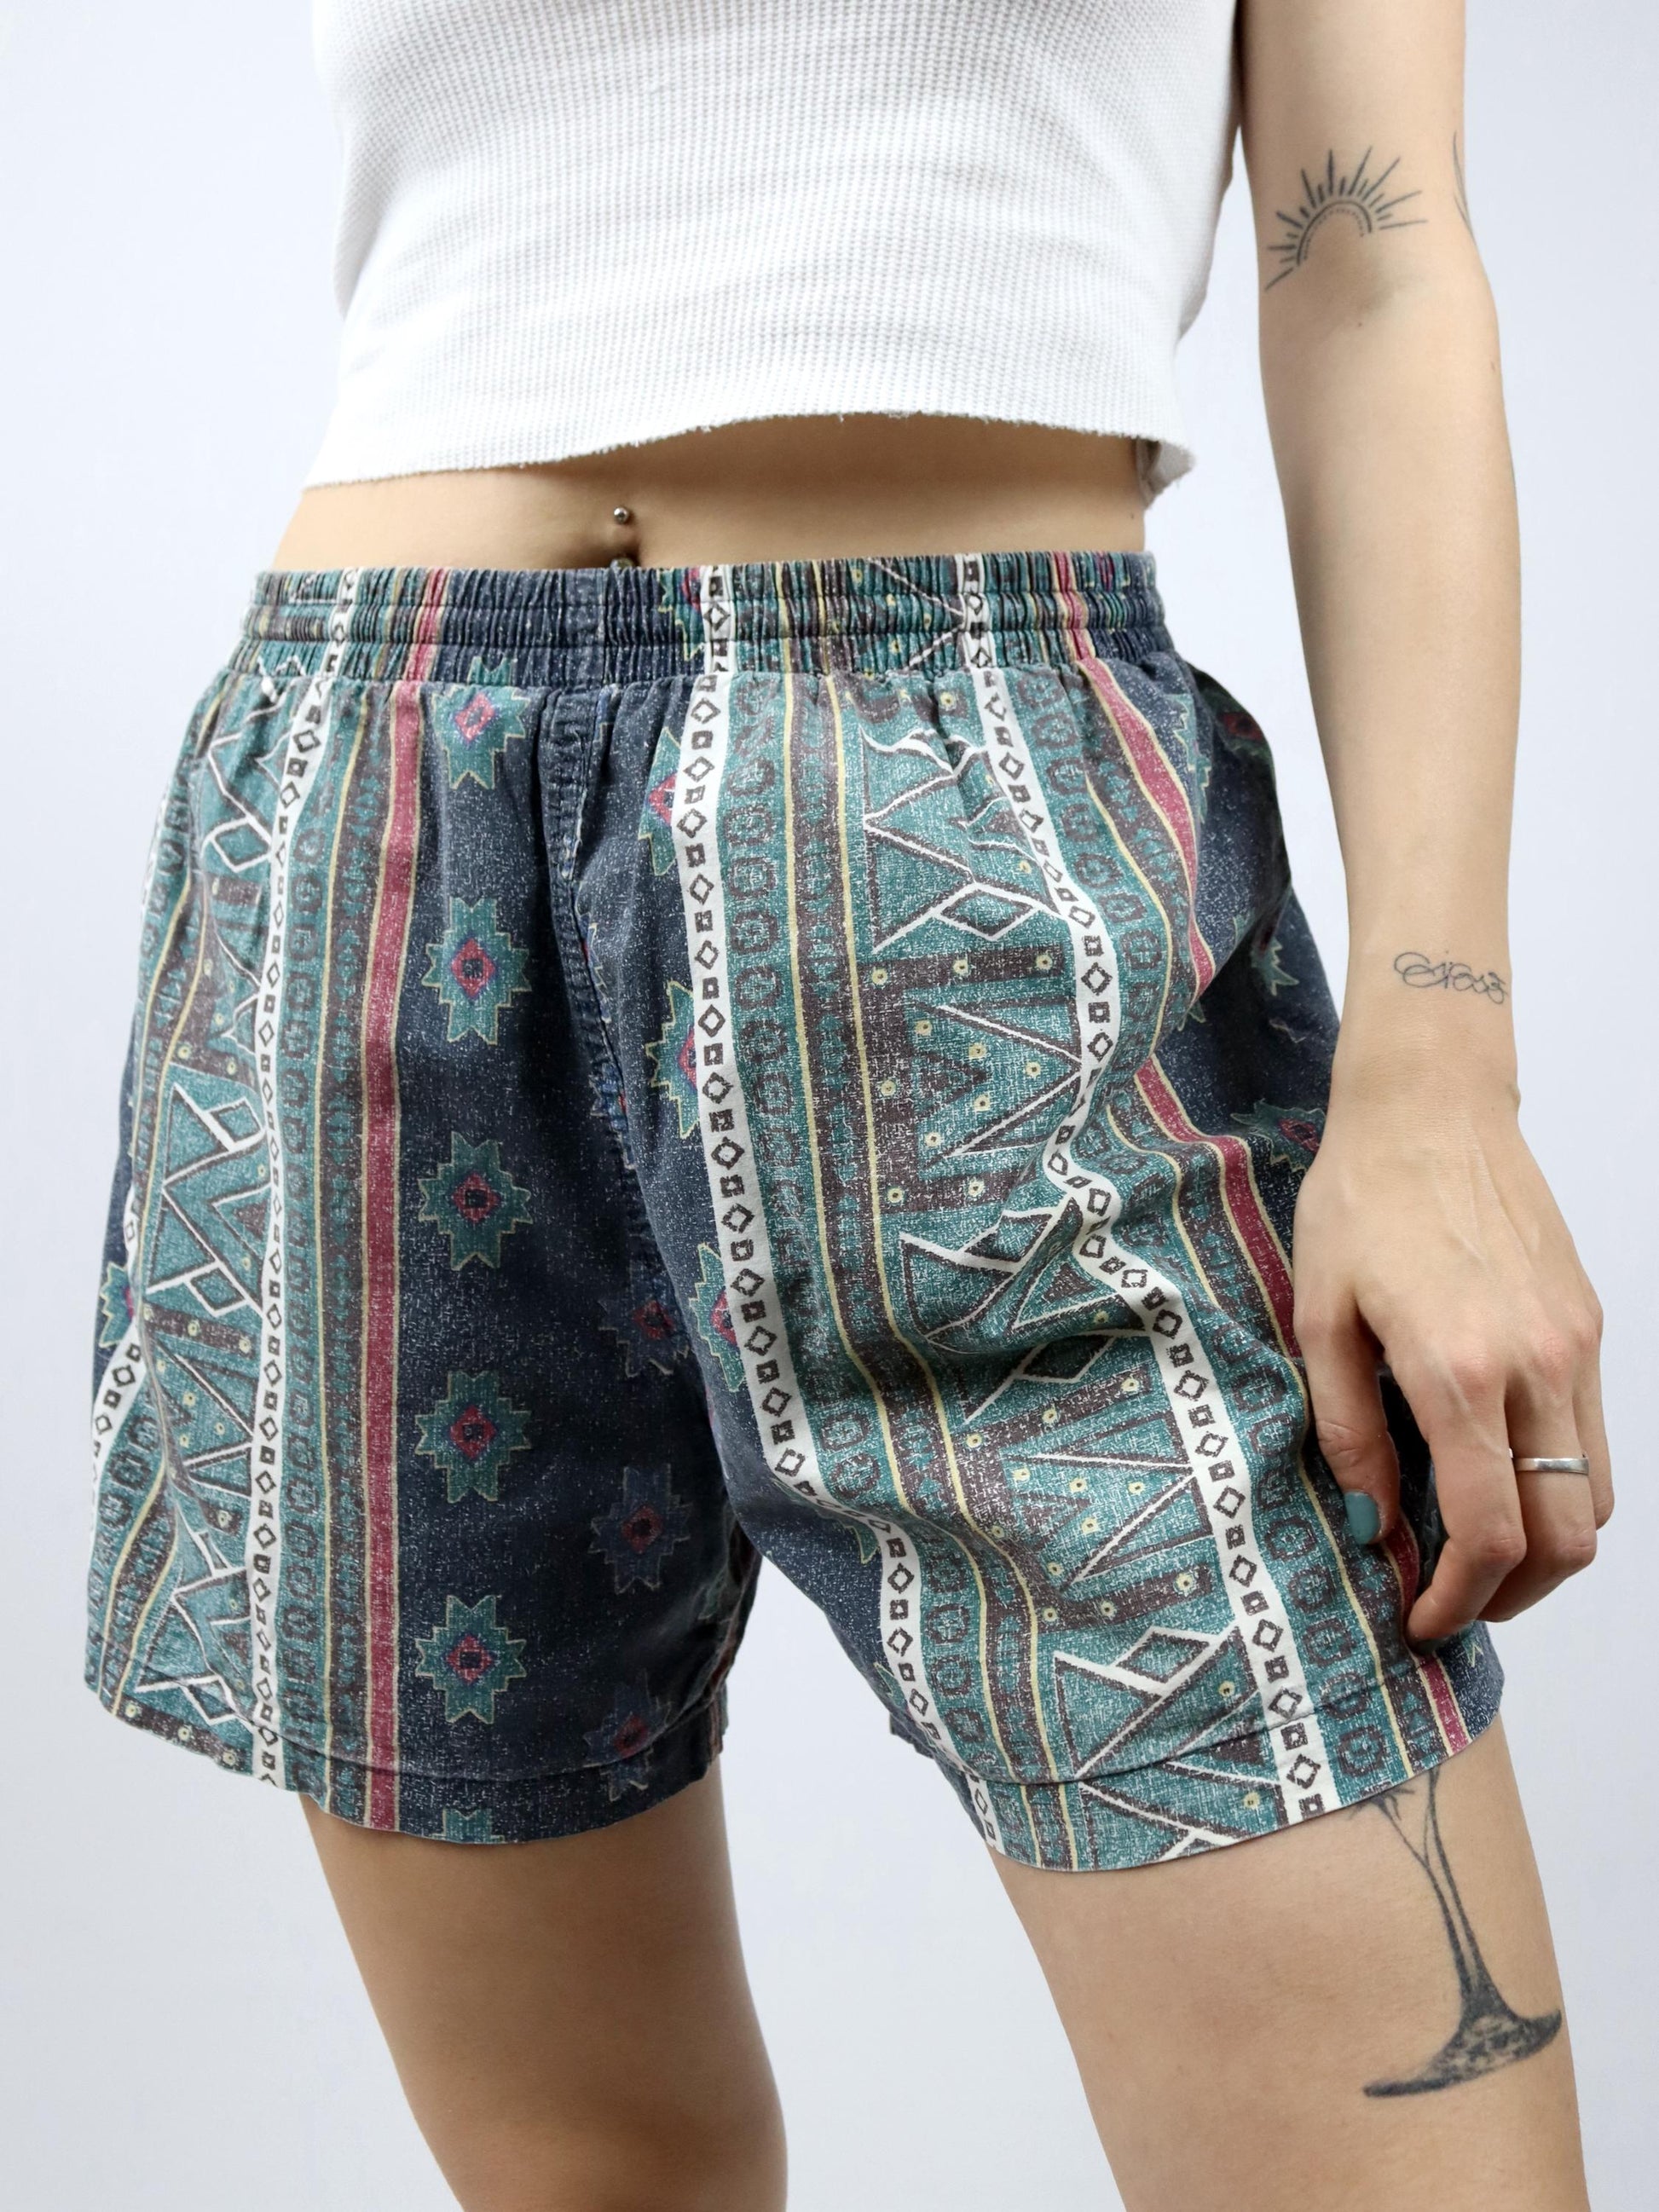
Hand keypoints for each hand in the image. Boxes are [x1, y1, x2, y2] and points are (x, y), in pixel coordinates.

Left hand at [1291, 1079, 1610, 1640]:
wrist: (1430, 1106)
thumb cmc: (1358, 1200)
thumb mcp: (1319, 1318)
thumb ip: (1348, 1431)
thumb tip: (1373, 1524)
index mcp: (1460, 1371)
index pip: (1492, 1533)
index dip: (1460, 1599)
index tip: (1421, 1618)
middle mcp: (1537, 1367)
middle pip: (1566, 1538)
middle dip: (1514, 1594)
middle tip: (1454, 1601)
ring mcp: (1575, 1347)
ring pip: (1596, 1497)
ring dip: (1545, 1547)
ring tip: (1476, 1550)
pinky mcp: (1588, 1326)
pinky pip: (1596, 1437)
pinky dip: (1559, 1485)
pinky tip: (1499, 1473)